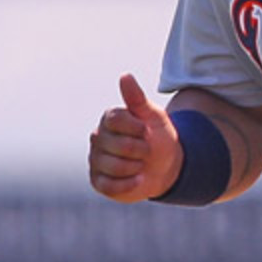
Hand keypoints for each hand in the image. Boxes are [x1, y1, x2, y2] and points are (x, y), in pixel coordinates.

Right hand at [88, 73, 182, 202]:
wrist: (165, 165)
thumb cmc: (158, 136)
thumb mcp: (153, 116)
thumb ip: (137, 98)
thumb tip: (125, 76)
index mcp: (109, 119)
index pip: (116, 120)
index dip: (137, 128)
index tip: (147, 130)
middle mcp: (98, 138)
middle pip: (118, 145)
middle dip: (141, 149)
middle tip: (147, 150)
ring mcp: (96, 160)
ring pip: (114, 166)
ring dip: (137, 167)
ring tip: (141, 164)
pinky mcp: (98, 181)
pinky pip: (109, 185)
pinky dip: (129, 184)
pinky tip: (138, 179)